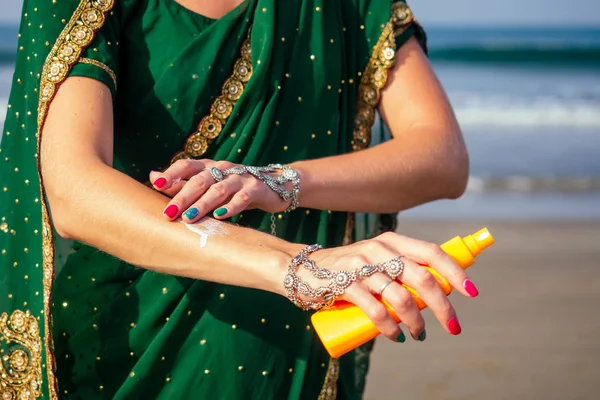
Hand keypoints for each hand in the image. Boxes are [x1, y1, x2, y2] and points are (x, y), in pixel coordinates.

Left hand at [149, 159, 290, 221]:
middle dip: (183, 196)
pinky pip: (242, 198)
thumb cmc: (235, 188)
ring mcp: (240, 178)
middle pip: (200, 180)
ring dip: (203, 204)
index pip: (187, 164)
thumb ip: (182, 182)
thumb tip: (152, 177)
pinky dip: (231, 207)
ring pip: (219, 190)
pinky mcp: (256, 189)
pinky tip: (220, 217)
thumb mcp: (209, 184)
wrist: (275, 186)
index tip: (156, 185)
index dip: (172, 173)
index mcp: (209, 166)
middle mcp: (224, 168)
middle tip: (168, 213)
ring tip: (189, 218)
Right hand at [295, 231, 478, 341]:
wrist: (303, 270)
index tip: (472, 293)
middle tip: (452, 326)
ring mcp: (362, 267)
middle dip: (443, 307)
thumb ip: (400, 268)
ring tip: (419, 334)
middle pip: (423, 279)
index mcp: (392, 242)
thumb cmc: (348, 269)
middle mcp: (380, 250)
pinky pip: (376, 310)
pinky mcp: (344, 285)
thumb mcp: (376, 259)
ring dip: (417, 322)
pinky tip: (396, 336)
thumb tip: (437, 292)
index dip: (455, 272)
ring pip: (402, 298)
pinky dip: (390, 328)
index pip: (432, 253)